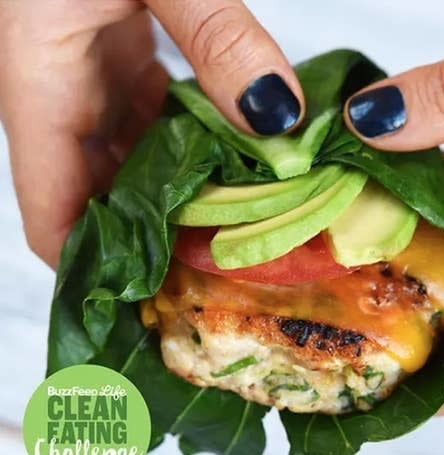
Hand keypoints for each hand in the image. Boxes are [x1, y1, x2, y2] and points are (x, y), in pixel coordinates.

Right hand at [0, 0, 302, 267]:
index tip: (159, 303)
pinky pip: (149, 127)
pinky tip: (233, 161)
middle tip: (221, 270)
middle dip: (154, 240)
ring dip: (179, 196)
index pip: (50, 216)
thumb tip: (277, 117)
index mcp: (40, 88)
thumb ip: (217, 36)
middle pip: (99, 201)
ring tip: (237, 226)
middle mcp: (58, 97)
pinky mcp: (119, 61)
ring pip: (129, 166)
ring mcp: (89, 80)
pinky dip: (188, 151)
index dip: (97, 269)